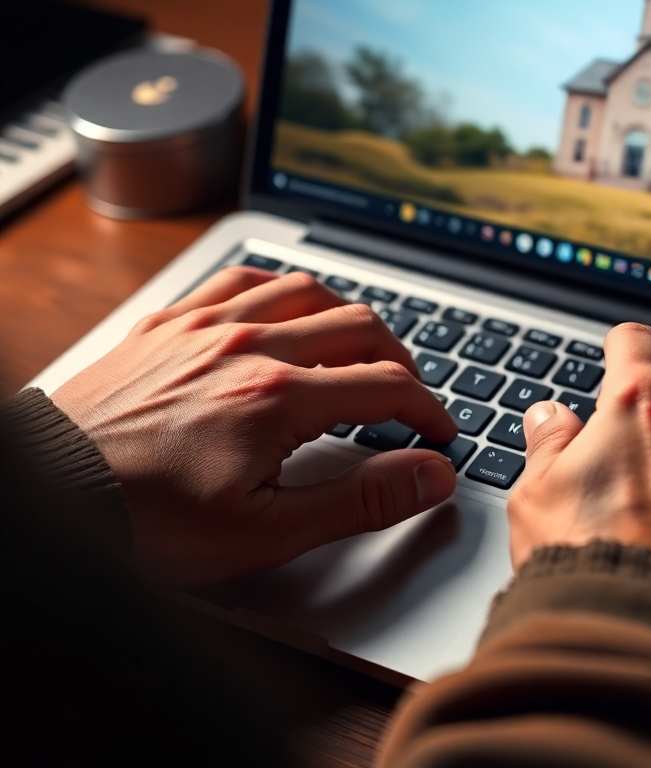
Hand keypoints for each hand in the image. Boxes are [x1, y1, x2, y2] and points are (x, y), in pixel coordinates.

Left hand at [51, 267, 457, 586]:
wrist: (53, 498)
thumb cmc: (147, 521)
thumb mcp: (266, 532)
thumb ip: (360, 499)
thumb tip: (429, 475)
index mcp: (277, 397)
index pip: (387, 386)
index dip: (428, 409)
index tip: (439, 431)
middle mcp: (248, 345)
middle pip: (359, 327)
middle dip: (400, 360)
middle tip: (409, 394)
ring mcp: (206, 325)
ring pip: (307, 289)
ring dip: (348, 315)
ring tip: (360, 347)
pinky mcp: (170, 321)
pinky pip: (241, 277)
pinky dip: (280, 287)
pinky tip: (287, 305)